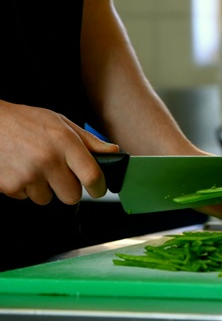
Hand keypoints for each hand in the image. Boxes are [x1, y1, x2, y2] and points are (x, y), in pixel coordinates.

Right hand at [0, 101, 120, 204]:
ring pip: (48, 199)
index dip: (99, 188)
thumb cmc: (24, 121)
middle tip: (59, 174)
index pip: (92, 176)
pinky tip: (20, 169)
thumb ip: (88, 141)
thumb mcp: (60, 122)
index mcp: (64, 142)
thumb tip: (113, 151)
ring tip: (34, 167)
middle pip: (72, 196)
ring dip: (45, 188)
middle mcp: (48, 160)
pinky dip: (25, 188)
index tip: (99, 190)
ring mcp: (28, 175)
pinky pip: (27, 198)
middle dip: (69, 189)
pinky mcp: (10, 186)